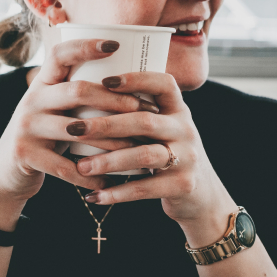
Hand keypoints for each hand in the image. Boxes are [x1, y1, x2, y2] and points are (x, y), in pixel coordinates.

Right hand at [0, 39, 154, 229]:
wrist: (7, 171)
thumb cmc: (47, 135)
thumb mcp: (55, 109)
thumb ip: (79, 96)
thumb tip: (132, 81)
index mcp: (41, 83)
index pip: (60, 54)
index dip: (86, 46)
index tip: (116, 44)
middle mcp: (31, 100)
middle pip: (77, 91)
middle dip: (115, 100)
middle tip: (143, 108)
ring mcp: (26, 126)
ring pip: (78, 131)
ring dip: (112, 141)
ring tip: (137, 147)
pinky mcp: (25, 154)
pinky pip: (66, 167)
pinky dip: (91, 174)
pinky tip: (110, 179)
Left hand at [69, 71, 236, 244]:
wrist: (202, 196)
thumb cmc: (169, 154)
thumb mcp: (164, 129)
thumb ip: (139, 114)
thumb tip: (88, 94)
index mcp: (178, 110)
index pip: (163, 84)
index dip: (136, 79)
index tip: (104, 81)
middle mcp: (185, 130)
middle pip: (144, 121)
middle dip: (105, 125)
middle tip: (74, 128)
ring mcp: (187, 158)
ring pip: (144, 155)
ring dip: (108, 161)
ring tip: (81, 167)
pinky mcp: (183, 185)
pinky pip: (145, 188)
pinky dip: (117, 193)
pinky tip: (94, 195)